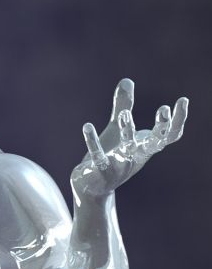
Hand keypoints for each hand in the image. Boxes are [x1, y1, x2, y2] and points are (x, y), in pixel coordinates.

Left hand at [71, 78, 188, 196]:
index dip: (178, 120)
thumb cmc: (109, 156)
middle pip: (155, 143)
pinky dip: (93, 142)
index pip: (167, 135)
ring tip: (124, 114)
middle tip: (164, 109)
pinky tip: (87, 126)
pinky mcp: (100, 170)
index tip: (183, 100)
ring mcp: (119, 165)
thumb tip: (127, 80)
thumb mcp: (116, 130)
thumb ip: (122, 106)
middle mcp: (135, 156)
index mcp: (144, 147)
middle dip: (161, 127)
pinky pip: (98, 156)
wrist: (92, 188)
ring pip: (127, 148)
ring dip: (127, 131)